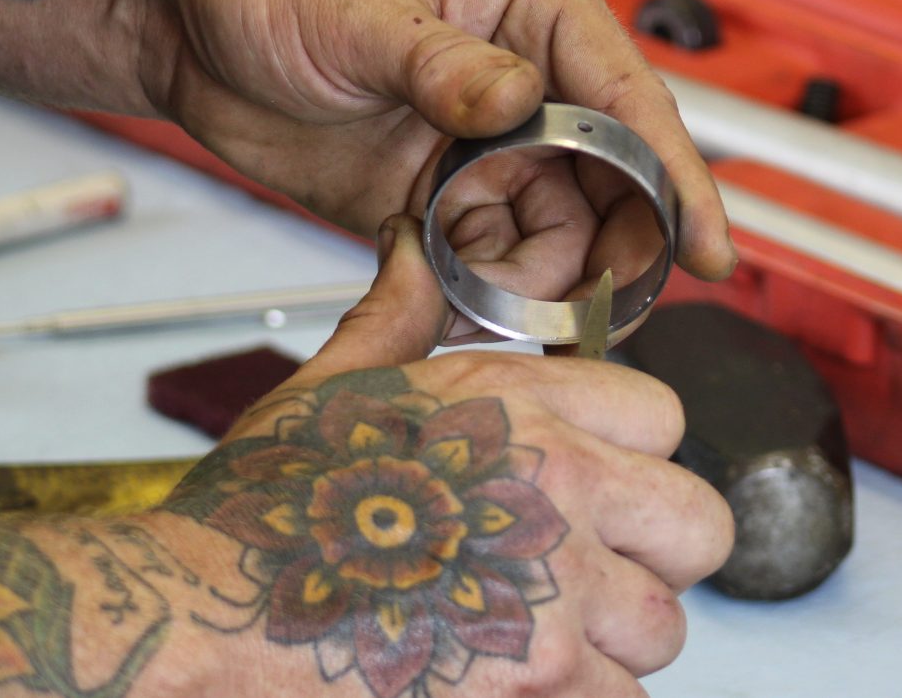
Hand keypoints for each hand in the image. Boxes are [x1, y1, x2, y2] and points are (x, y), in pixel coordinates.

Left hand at [142, 0, 735, 306]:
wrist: (186, 19)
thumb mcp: (357, 6)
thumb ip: (444, 62)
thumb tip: (515, 102)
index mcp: (527, 6)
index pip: (627, 98)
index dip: (676, 179)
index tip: (713, 250)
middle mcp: (519, 77)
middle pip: (607, 177)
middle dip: (612, 244)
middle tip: (597, 301)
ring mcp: (478, 141)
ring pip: (552, 226)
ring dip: (540, 271)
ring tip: (501, 290)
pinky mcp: (434, 191)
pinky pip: (486, 251)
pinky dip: (484, 281)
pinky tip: (460, 284)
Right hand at [165, 216, 732, 696]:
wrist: (203, 608)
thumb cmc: (266, 504)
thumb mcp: (333, 384)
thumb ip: (397, 312)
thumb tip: (408, 247)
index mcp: (515, 402)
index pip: (662, 413)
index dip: (636, 450)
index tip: (604, 478)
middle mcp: (554, 485)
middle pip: (699, 522)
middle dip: (660, 550)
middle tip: (602, 563)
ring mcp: (555, 591)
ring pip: (663, 627)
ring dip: (615, 637)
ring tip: (543, 627)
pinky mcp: (538, 686)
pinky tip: (511, 676)